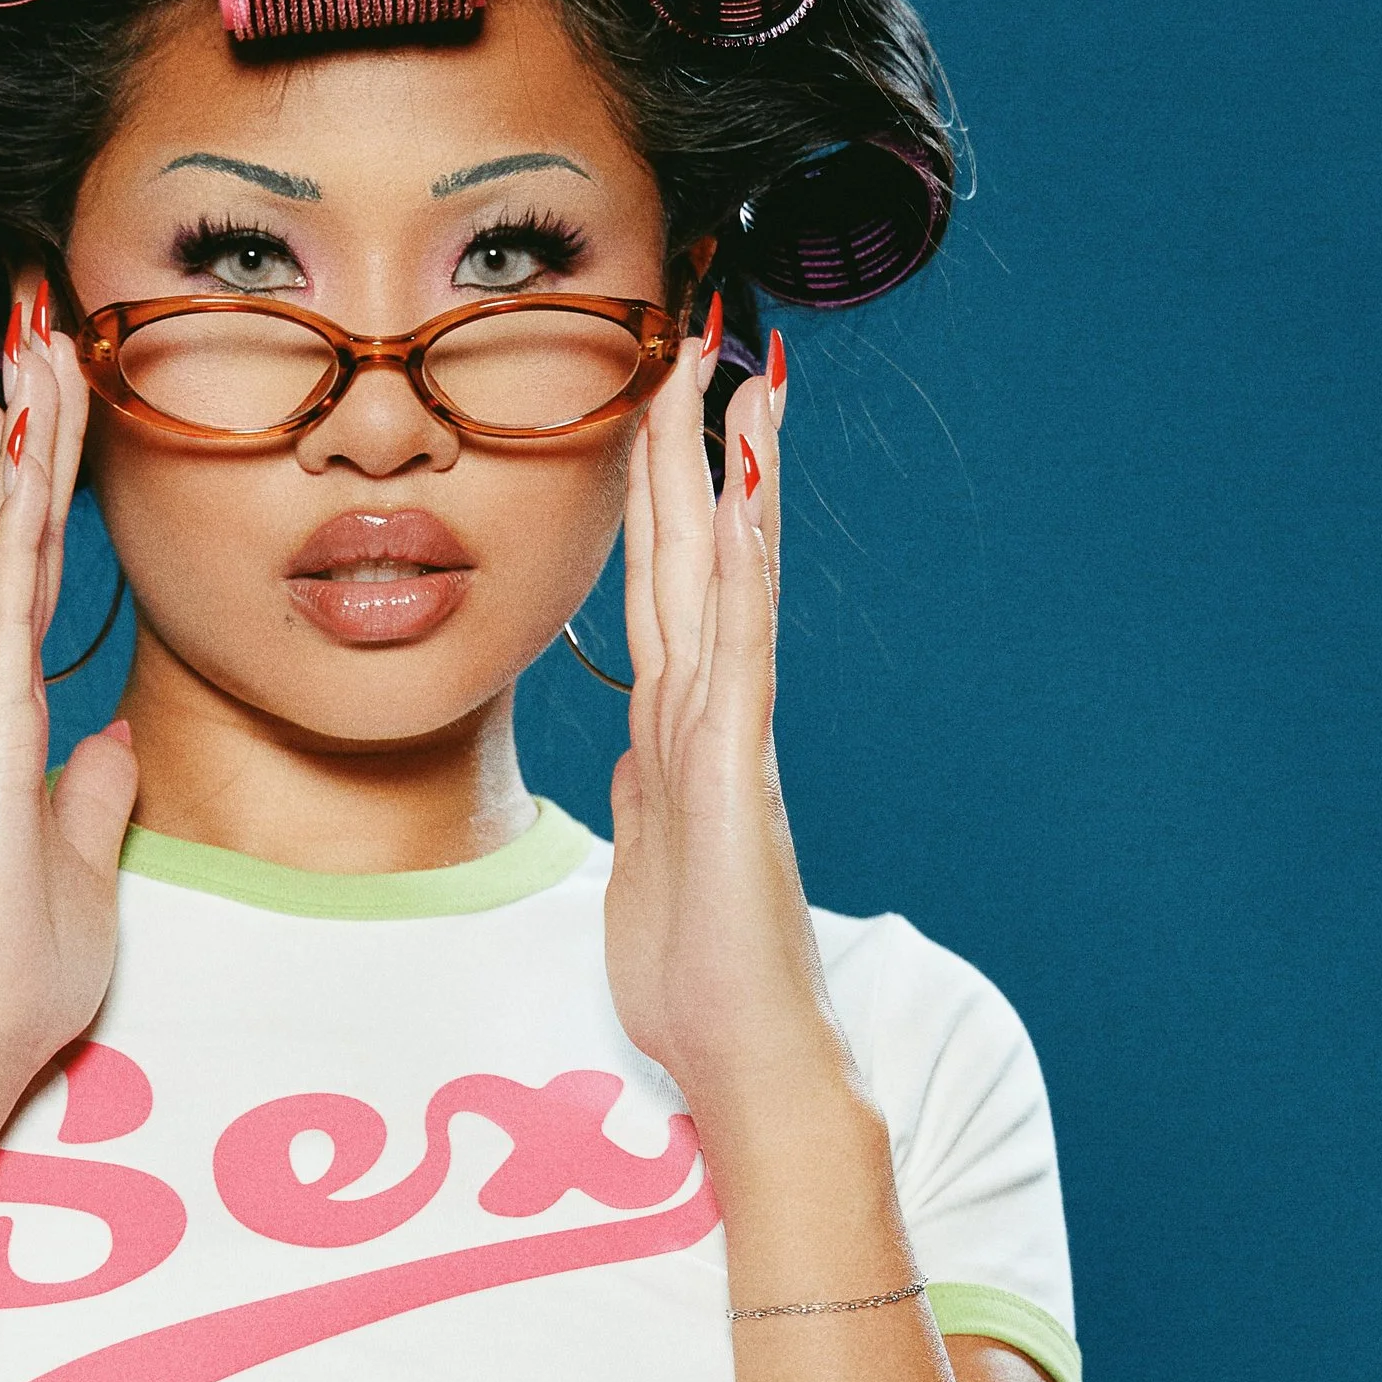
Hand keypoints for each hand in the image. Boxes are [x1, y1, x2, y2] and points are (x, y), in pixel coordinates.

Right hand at [0, 280, 138, 1091]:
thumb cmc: (17, 966)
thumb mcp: (82, 862)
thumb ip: (92, 794)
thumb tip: (113, 744)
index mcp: (3, 722)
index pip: (40, 577)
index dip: (54, 491)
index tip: (64, 408)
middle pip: (20, 536)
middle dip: (36, 433)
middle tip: (44, 331)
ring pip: (11, 545)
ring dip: (26, 444)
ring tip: (35, 348)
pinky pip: (9, 598)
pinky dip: (18, 518)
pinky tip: (22, 450)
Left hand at [602, 323, 852, 1124]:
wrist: (747, 1056)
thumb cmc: (699, 975)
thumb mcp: (650, 861)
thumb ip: (648, 794)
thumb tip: (634, 754)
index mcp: (677, 728)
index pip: (664, 579)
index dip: (660, 487)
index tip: (661, 393)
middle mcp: (707, 710)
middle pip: (690, 546)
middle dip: (691, 435)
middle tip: (704, 324)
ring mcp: (726, 730)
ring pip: (720, 570)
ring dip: (725, 465)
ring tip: (736, 365)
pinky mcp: (734, 765)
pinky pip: (735, 639)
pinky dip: (741, 557)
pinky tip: (744, 484)